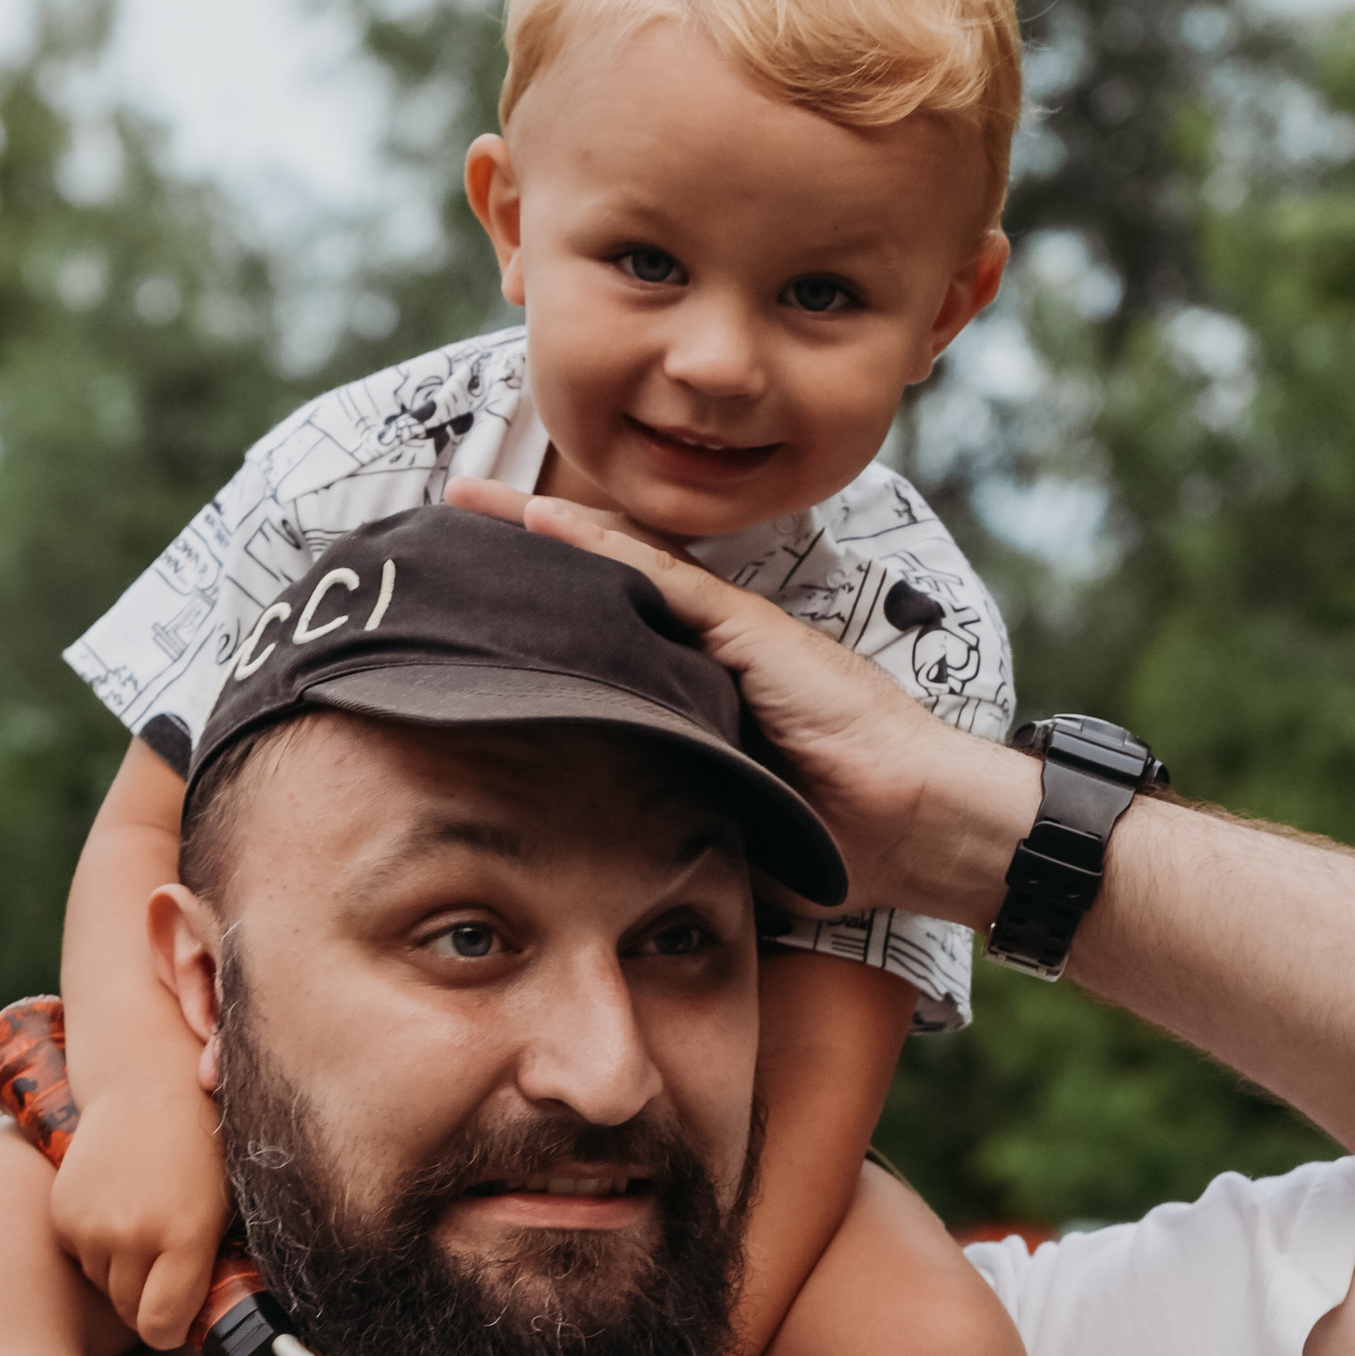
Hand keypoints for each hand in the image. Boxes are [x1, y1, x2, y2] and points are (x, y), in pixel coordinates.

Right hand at [51, 1067, 231, 1347]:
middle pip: (130, 1311)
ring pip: (102, 1284)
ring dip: (119, 1271)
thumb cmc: (199, 1148)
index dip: (169, 1331)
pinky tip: (114, 1209)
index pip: (161, 1326)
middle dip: (146, 1301)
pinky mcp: (62, 1212)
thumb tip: (187, 1324)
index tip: (174, 1320)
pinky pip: (77, 1256)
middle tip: (162, 1265)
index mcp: (185, 1235)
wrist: (147, 1084)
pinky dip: (94, 1246)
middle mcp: (133, 1234)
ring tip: (140, 1224)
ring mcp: (91, 1224)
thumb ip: (205, 1267)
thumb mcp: (223, 1208)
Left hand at [447, 477, 1040, 923]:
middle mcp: (704, 649)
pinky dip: (598, 544)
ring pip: (617, 564)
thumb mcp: (717, 823)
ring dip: (540, 528)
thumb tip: (583, 855)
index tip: (460, 604)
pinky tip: (538, 517)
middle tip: (439, 526)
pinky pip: (659, 576)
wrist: (915, 824)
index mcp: (693, 691)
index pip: (600, 635)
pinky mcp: (748, 630)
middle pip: (596, 586)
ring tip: (466, 500)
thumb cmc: (832, 838)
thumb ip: (659, 815)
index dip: (533, 613)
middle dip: (518, 555)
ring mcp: (727, 632)